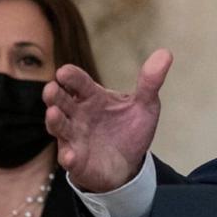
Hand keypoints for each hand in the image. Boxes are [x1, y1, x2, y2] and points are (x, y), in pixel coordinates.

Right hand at [43, 49, 173, 192]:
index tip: (65, 72)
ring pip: (59, 127)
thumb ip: (150, 82)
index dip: (71, 76)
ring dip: (54, 121)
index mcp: (93, 97)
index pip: (78, 82)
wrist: (130, 163)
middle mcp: (78, 115)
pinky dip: (68, 157)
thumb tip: (166, 53)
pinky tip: (71, 156)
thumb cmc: (130, 129)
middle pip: (61, 102)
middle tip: (51, 88)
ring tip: (53, 113)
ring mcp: (74, 138)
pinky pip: (69, 158)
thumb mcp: (145, 105)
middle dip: (54, 95)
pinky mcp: (76, 161)